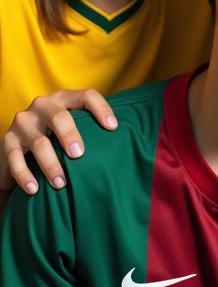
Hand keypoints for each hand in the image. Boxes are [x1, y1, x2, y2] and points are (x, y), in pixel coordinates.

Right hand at [2, 89, 116, 194]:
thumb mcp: (77, 127)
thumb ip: (96, 129)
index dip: (101, 109)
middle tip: (79, 155)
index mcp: (64, 98)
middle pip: (59, 117)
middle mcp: (42, 105)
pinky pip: (14, 159)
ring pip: (38, 141)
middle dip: (70, 136)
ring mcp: (22, 123)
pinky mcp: (6, 142)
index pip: (87, 96)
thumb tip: (136, 142)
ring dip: (50, 164)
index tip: (114, 128)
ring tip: (61, 183)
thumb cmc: (61, 137)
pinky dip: (25, 176)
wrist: (22, 147)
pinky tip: (34, 190)